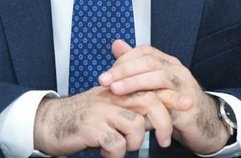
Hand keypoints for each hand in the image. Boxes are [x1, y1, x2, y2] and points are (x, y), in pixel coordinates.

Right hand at [33, 84, 174, 157]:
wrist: (50, 123)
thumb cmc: (83, 119)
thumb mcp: (111, 110)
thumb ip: (133, 110)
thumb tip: (158, 116)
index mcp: (119, 90)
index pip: (150, 89)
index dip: (171, 97)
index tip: (189, 104)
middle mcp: (112, 96)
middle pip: (149, 103)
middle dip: (163, 124)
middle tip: (164, 143)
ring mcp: (101, 110)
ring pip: (136, 125)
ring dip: (135, 143)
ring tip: (123, 148)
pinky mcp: (90, 127)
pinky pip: (116, 143)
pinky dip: (116, 154)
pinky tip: (107, 154)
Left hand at [100, 40, 231, 153]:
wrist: (201, 123)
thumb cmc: (173, 103)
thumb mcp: (151, 85)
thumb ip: (134, 65)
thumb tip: (116, 44)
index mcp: (166, 62)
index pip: (143, 52)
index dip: (123, 61)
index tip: (106, 74)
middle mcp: (176, 69)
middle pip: (149, 62)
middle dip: (124, 70)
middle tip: (104, 81)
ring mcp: (184, 85)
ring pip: (159, 77)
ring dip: (134, 83)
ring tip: (116, 91)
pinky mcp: (188, 104)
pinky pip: (169, 101)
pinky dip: (152, 104)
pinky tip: (136, 109)